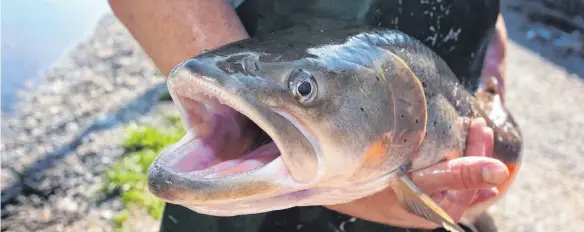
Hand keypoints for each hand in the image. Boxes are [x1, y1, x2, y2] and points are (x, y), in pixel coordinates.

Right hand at [325, 117, 508, 228]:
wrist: (329, 185)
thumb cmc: (372, 184)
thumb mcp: (418, 179)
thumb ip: (459, 175)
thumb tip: (501, 172)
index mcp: (439, 210)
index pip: (471, 179)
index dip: (479, 152)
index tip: (479, 125)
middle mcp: (432, 210)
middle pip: (464, 181)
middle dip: (473, 153)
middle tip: (478, 126)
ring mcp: (418, 203)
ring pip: (450, 180)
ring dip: (461, 159)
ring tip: (469, 137)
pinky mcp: (405, 195)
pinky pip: (434, 181)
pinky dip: (446, 167)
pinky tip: (449, 159)